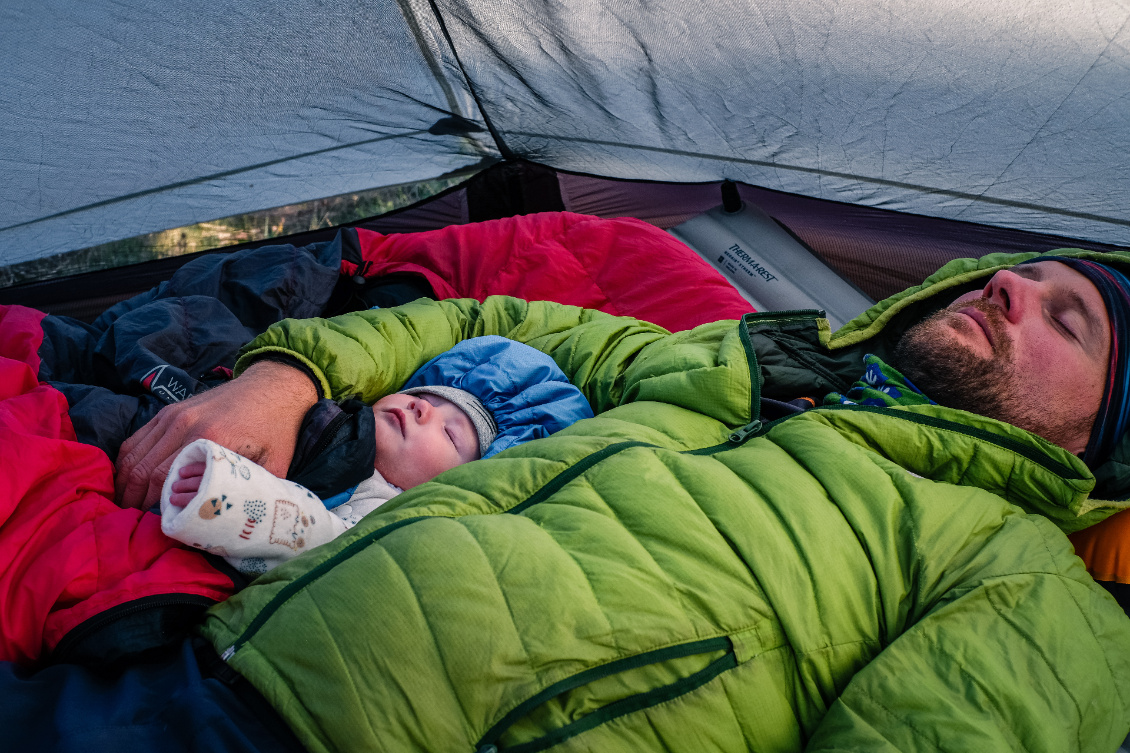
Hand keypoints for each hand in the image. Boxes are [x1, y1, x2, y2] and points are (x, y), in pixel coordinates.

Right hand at [115, 360, 319, 509]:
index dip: (154, 506)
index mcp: (210, 438)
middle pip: (143, 470)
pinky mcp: (170, 411)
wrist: (273, 387)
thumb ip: (254, 492)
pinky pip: (137, 439)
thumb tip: (237, 524)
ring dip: (125, 482)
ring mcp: (174, 415)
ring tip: (124, 507)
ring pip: (134, 454)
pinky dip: (127, 462)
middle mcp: (185, 424)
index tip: (153, 526)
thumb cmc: (276, 429)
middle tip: (131, 523)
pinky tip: (127, 481)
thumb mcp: (275, 463)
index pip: (165, 479)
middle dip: (133, 500)